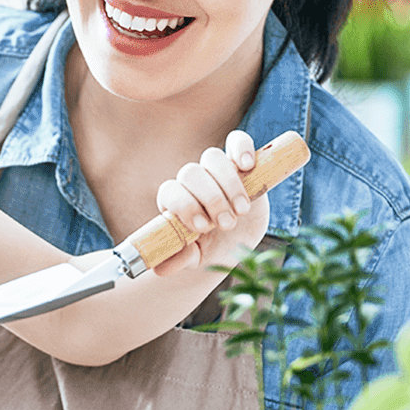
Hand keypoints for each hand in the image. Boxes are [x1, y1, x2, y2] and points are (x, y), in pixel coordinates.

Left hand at [149, 131, 270, 274]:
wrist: (237, 242)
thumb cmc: (210, 249)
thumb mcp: (196, 259)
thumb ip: (179, 259)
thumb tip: (160, 268)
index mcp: (176, 200)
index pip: (170, 190)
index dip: (184, 205)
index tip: (202, 227)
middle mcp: (193, 182)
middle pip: (191, 173)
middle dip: (210, 198)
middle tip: (226, 224)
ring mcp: (217, 171)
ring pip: (212, 158)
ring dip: (229, 184)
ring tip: (241, 209)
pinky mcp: (241, 164)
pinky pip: (237, 141)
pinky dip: (242, 148)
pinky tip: (248, 165)